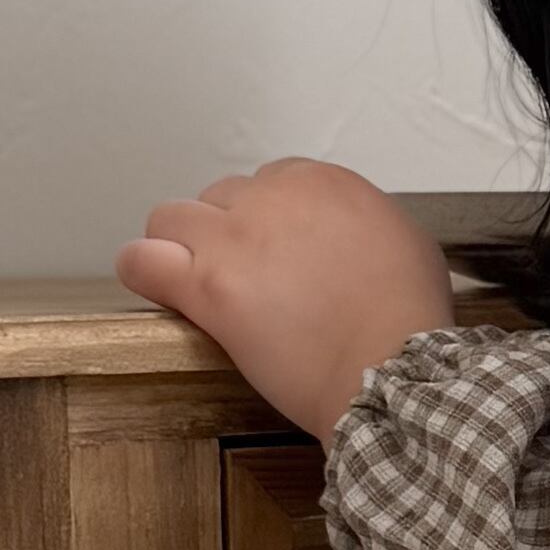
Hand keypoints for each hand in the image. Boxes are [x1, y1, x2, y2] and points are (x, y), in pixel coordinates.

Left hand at [114, 159, 460, 437]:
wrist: (388, 370)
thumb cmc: (406, 319)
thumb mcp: (407, 243)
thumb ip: (364, 223)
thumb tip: (350, 236)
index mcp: (322, 183)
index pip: (272, 180)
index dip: (270, 219)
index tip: (277, 251)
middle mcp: (273, 199)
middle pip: (222, 197)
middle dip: (227, 231)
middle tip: (245, 274)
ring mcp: (234, 241)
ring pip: (173, 218)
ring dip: (180, 245)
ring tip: (193, 278)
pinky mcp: (206, 288)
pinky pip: (143, 260)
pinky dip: (142, 269)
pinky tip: (154, 285)